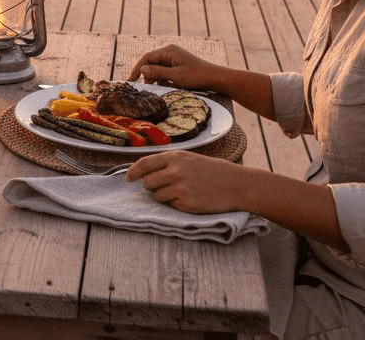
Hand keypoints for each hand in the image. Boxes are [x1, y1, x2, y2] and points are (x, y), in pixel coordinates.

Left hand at [126, 151, 246, 214]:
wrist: (236, 184)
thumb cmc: (213, 171)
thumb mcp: (190, 159)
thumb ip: (169, 163)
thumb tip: (144, 172)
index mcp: (175, 157)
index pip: (144, 164)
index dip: (133, 172)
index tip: (128, 178)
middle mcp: (175, 172)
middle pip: (148, 183)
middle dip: (152, 186)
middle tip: (166, 186)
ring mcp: (180, 188)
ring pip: (157, 197)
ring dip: (164, 197)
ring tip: (182, 192)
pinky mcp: (186, 204)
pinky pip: (171, 207)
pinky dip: (178, 205)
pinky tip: (192, 198)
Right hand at [127, 44, 220, 88]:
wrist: (216, 79)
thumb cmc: (197, 76)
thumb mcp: (176, 76)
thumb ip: (157, 72)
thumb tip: (142, 69)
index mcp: (168, 50)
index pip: (147, 58)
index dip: (137, 69)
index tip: (130, 81)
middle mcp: (170, 52)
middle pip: (151, 63)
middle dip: (147, 76)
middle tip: (145, 89)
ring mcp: (174, 59)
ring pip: (157, 69)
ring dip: (156, 80)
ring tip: (158, 89)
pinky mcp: (177, 66)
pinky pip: (164, 73)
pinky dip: (163, 81)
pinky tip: (166, 88)